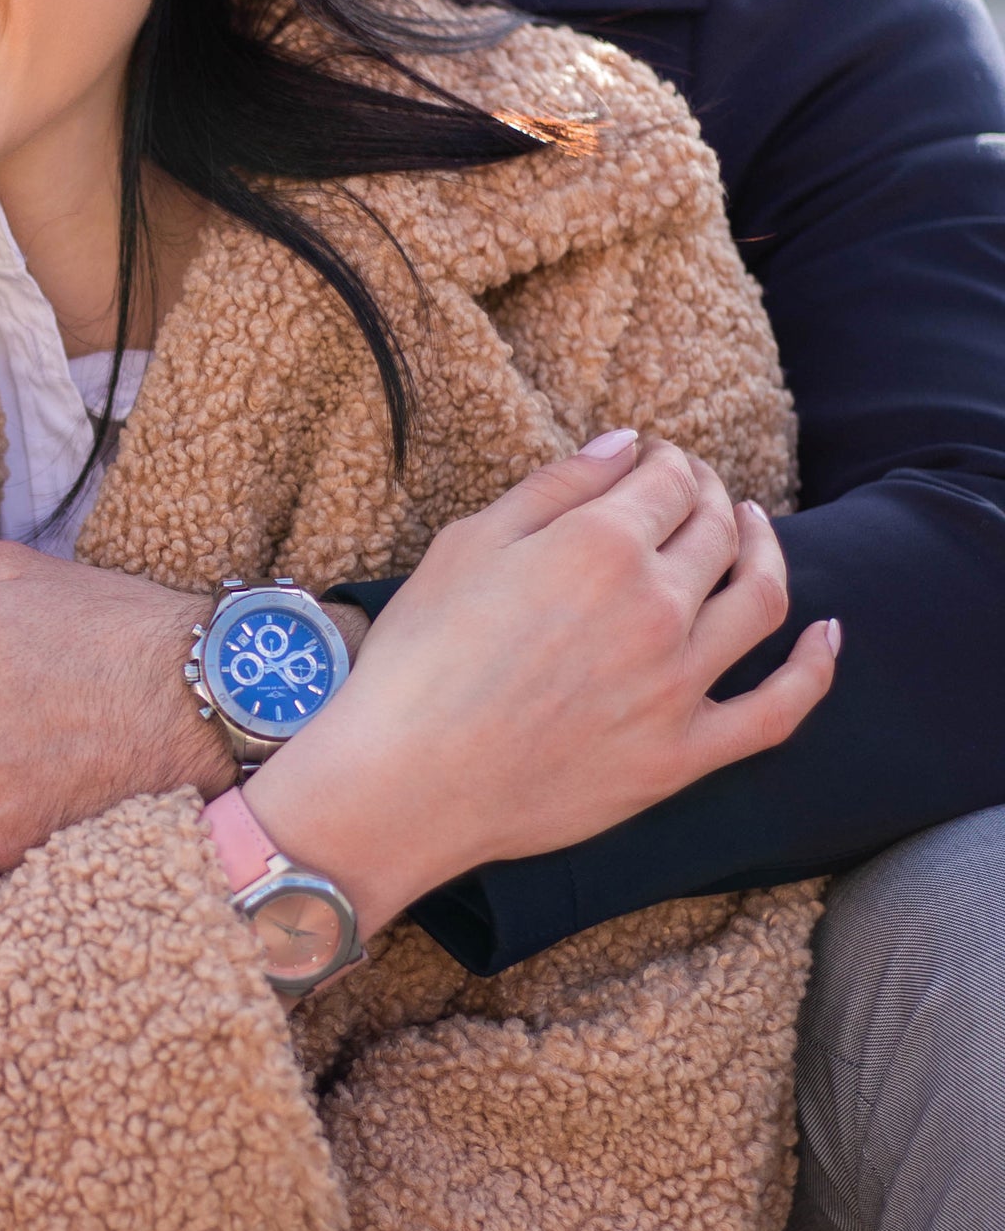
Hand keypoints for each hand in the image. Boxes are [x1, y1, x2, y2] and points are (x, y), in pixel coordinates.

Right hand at [245, 432, 837, 937]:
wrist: (403, 783)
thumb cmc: (417, 661)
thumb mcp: (466, 545)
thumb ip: (554, 487)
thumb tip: (625, 448)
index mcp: (599, 544)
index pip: (668, 479)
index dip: (668, 460)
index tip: (654, 462)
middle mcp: (654, 606)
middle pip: (717, 530)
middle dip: (711, 496)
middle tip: (694, 491)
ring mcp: (677, 684)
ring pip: (761, 599)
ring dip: (768, 552)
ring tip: (756, 533)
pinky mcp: (683, 755)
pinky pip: (778, 711)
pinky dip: (814, 668)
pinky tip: (827, 635)